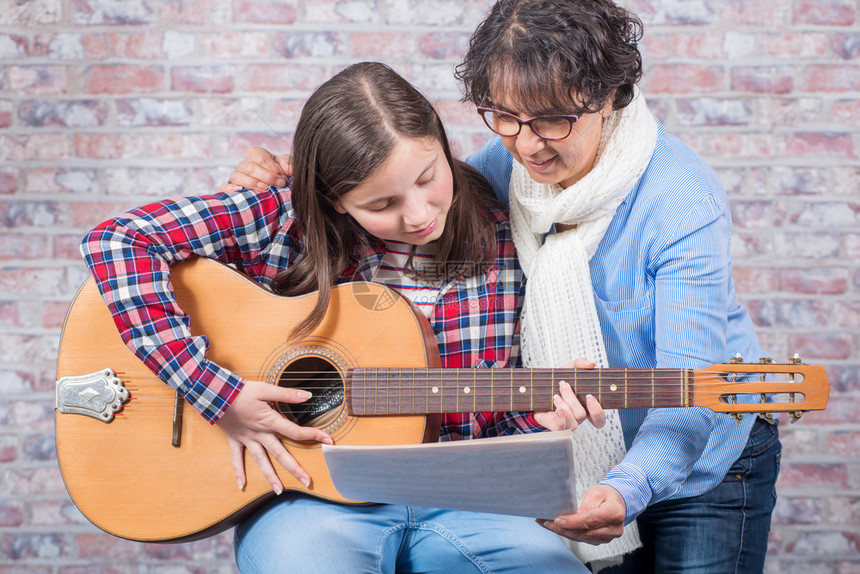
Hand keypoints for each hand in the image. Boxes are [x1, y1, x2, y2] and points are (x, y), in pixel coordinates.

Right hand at [216, 379, 332, 493]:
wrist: (214, 394)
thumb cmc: (240, 391)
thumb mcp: (265, 389)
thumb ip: (286, 394)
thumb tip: (307, 396)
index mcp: (270, 421)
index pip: (295, 431)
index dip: (313, 435)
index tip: (328, 440)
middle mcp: (260, 434)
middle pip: (280, 454)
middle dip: (295, 468)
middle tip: (307, 482)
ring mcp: (247, 439)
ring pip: (261, 461)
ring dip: (270, 476)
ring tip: (279, 491)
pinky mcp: (235, 440)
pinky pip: (236, 459)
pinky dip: (238, 472)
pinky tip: (242, 486)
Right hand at [220, 146, 291, 192]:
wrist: (275, 186)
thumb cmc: (280, 173)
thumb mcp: (286, 166)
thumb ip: (289, 164)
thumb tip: (290, 169)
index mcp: (256, 154)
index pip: (261, 158)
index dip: (273, 169)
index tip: (283, 179)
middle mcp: (245, 163)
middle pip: (250, 167)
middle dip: (267, 177)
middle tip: (279, 184)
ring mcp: (237, 175)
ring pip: (236, 176)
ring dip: (251, 182)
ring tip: (264, 188)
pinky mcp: (231, 187)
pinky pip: (224, 187)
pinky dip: (229, 189)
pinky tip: (239, 191)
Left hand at [533, 358, 604, 430]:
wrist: (536, 391)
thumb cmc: (555, 383)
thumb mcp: (567, 370)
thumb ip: (579, 364)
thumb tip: (591, 364)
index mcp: (584, 407)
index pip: (599, 418)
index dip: (597, 411)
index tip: (590, 396)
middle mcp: (577, 417)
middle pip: (582, 414)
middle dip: (572, 399)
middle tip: (564, 385)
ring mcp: (567, 422)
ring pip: (573, 420)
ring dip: (564, 405)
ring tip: (555, 395)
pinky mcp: (555, 425)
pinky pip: (561, 426)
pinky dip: (560, 416)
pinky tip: (556, 407)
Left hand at [537, 485, 626, 544]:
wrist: (617, 503)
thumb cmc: (607, 495)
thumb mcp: (596, 493)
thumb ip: (586, 505)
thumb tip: (571, 517)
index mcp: (614, 513)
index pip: (591, 520)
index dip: (573, 522)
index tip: (558, 520)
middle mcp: (613, 529)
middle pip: (584, 532)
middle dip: (563, 529)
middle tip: (546, 522)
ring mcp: (607, 537)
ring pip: (581, 538)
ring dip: (562, 532)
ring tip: (546, 523)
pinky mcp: (600, 540)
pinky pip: (581, 539)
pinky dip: (568, 533)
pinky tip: (555, 528)